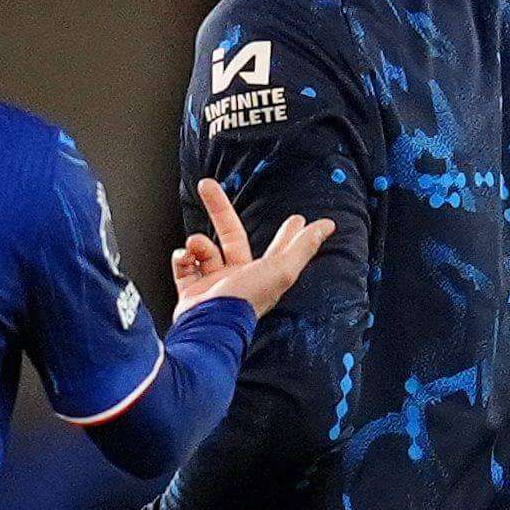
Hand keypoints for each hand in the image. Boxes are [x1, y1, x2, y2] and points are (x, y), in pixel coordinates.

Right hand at [171, 177, 330, 322]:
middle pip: (230, 236)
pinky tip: (185, 256)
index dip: (288, 234)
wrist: (206, 324)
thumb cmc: (245, 299)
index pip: (279, 249)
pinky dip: (181, 257)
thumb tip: (328, 226)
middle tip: (207, 185)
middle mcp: (237, 279)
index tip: (297, 219)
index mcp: (262, 275)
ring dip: (198, 243)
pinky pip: (182, 264)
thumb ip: (303, 246)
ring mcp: (213, 285)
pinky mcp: (190, 292)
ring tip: (195, 245)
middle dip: (218, 208)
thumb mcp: (281, 269)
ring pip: (203, 250)